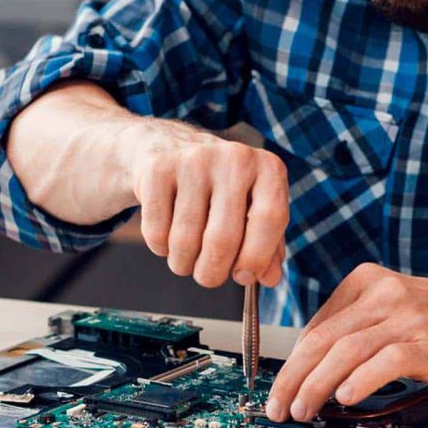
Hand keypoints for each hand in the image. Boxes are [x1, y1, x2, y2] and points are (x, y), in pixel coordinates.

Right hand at [122, 122, 288, 287]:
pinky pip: (157, 232)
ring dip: (183, 264)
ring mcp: (194, 161)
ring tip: (185, 258)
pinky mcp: (158, 170)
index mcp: (268, 169)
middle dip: (212, 272)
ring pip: (185, 241)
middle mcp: (234, 158)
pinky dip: (160, 248)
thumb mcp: (251, 210)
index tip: (242, 276)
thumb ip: (267, 247)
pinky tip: (166, 235)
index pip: (270, 218)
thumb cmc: (219, 190)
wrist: (168, 149)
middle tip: (207, 277)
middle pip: (223, 239)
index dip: (256, 257)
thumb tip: (270, 278)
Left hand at [265, 263, 427, 421]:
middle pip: (322, 339)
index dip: (292, 362)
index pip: (315, 326)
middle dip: (292, 377)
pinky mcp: (426, 342)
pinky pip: (383, 361)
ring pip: (344, 352)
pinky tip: (345, 398)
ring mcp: (405, 317)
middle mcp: (382, 295)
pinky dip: (359, 381)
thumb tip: (313, 365)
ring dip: (316, 386)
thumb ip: (356, 326)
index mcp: (367, 282)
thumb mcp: (393, 307)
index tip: (280, 387)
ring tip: (302, 409)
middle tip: (278, 405)